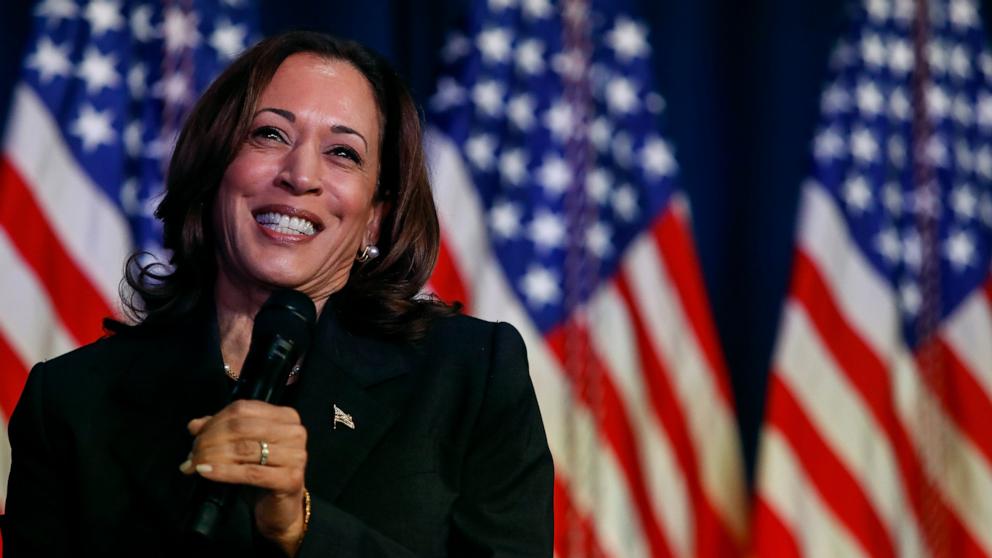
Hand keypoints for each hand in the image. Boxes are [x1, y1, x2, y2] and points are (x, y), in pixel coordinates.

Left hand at [181, 400, 307, 554]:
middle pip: (241, 427)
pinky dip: (223, 471)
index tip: (195, 436)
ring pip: (244, 449)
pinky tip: (205, 471)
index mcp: (285, 417)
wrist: (281, 509)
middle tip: (193, 454)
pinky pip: (250, 472)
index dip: (214, 421)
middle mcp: (294, 432)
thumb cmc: (263, 475)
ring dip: (212, 456)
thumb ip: (222, 432)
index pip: (243, 409)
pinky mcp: (290, 478)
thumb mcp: (242, 449)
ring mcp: (296, 455)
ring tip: (194, 465)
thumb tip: (194, 425)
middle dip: (210, 439)